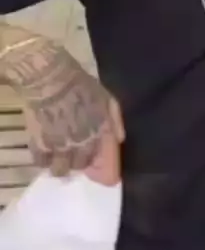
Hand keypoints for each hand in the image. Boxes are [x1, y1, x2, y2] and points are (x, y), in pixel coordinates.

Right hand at [3, 38, 123, 176]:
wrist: (49, 77)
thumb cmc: (80, 83)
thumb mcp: (106, 97)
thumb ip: (115, 120)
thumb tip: (120, 139)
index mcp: (101, 134)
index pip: (107, 171)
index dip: (103, 172)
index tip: (98, 170)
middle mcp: (82, 145)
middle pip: (81, 167)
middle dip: (79, 160)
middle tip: (74, 149)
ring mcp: (61, 147)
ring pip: (60, 169)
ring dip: (60, 162)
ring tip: (58, 151)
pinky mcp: (40, 145)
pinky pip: (41, 162)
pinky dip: (43, 157)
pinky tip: (45, 146)